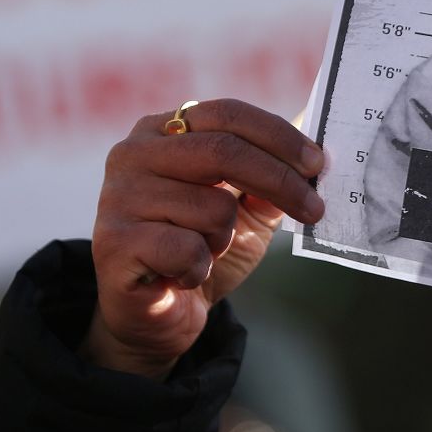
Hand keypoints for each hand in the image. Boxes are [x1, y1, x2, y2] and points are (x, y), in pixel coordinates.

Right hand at [81, 99, 324, 378]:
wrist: (156, 316)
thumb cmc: (200, 248)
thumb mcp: (245, 206)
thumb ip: (271, 172)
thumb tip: (316, 136)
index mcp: (163, 130)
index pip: (228, 114)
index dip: (279, 136)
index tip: (318, 163)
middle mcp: (133, 153)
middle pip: (223, 150)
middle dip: (279, 180)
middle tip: (314, 209)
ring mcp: (118, 196)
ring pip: (212, 207)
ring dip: (224, 239)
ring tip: (203, 251)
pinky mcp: (113, 243)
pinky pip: (188, 249)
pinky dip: (200, 268)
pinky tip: (183, 275)